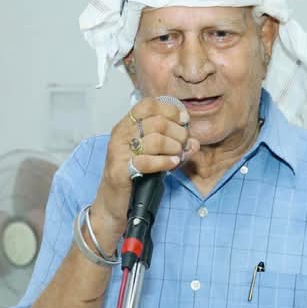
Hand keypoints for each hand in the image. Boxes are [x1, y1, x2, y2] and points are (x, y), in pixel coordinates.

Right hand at [89, 98, 198, 244]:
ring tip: (178, 156)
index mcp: (126, 126)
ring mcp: (119, 152)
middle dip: (177, 132)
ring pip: (155, 140)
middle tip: (183, 144)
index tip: (183, 120)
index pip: (148, 105)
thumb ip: (173, 145)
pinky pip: (147, 161)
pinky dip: (165, 162)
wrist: (113, 202)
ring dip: (174, 147)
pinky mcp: (120, 170)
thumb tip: (193, 142)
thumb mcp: (153, 155)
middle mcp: (120, 135)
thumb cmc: (132, 176)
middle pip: (156, 122)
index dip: (170, 110)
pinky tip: (172, 164)